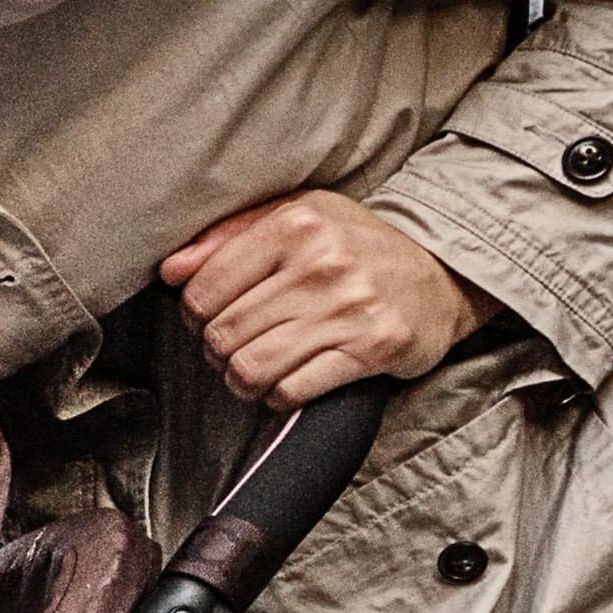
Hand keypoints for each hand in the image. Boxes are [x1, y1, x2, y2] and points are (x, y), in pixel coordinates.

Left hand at [162, 192, 497, 405]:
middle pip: (222, 334)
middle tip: (235, 348)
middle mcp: (322, 262)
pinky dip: (278, 396)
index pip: (202, 290)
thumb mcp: (299, 216)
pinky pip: (292, 390)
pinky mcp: (371, 348)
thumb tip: (171, 270)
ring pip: (250, 367)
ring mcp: (348, 307)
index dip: (195, 316)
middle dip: (218, 351)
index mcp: (295, 224)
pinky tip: (285, 383)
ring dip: (242, 380)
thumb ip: (229, 236)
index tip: (211, 319)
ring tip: (254, 370)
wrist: (441, 272)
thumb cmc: (356, 246)